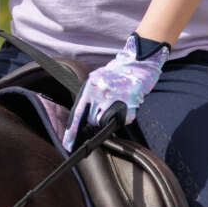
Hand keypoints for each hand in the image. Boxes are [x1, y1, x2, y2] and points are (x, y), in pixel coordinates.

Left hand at [62, 33, 169, 152]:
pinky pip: (123, 121)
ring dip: (112, 118)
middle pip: (93, 120)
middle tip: (109, 106)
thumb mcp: (98, 79)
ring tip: (119, 104)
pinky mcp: (129, 105)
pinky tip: (128, 104)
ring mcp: (114, 99)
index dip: (72, 132)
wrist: (139, 61)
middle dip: (98, 118)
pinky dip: (125, 116)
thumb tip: (85, 117)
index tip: (68, 145)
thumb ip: (91, 96)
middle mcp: (100, 92)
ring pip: (106, 122)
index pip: (77, 114)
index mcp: (90, 85)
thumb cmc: (119, 72)